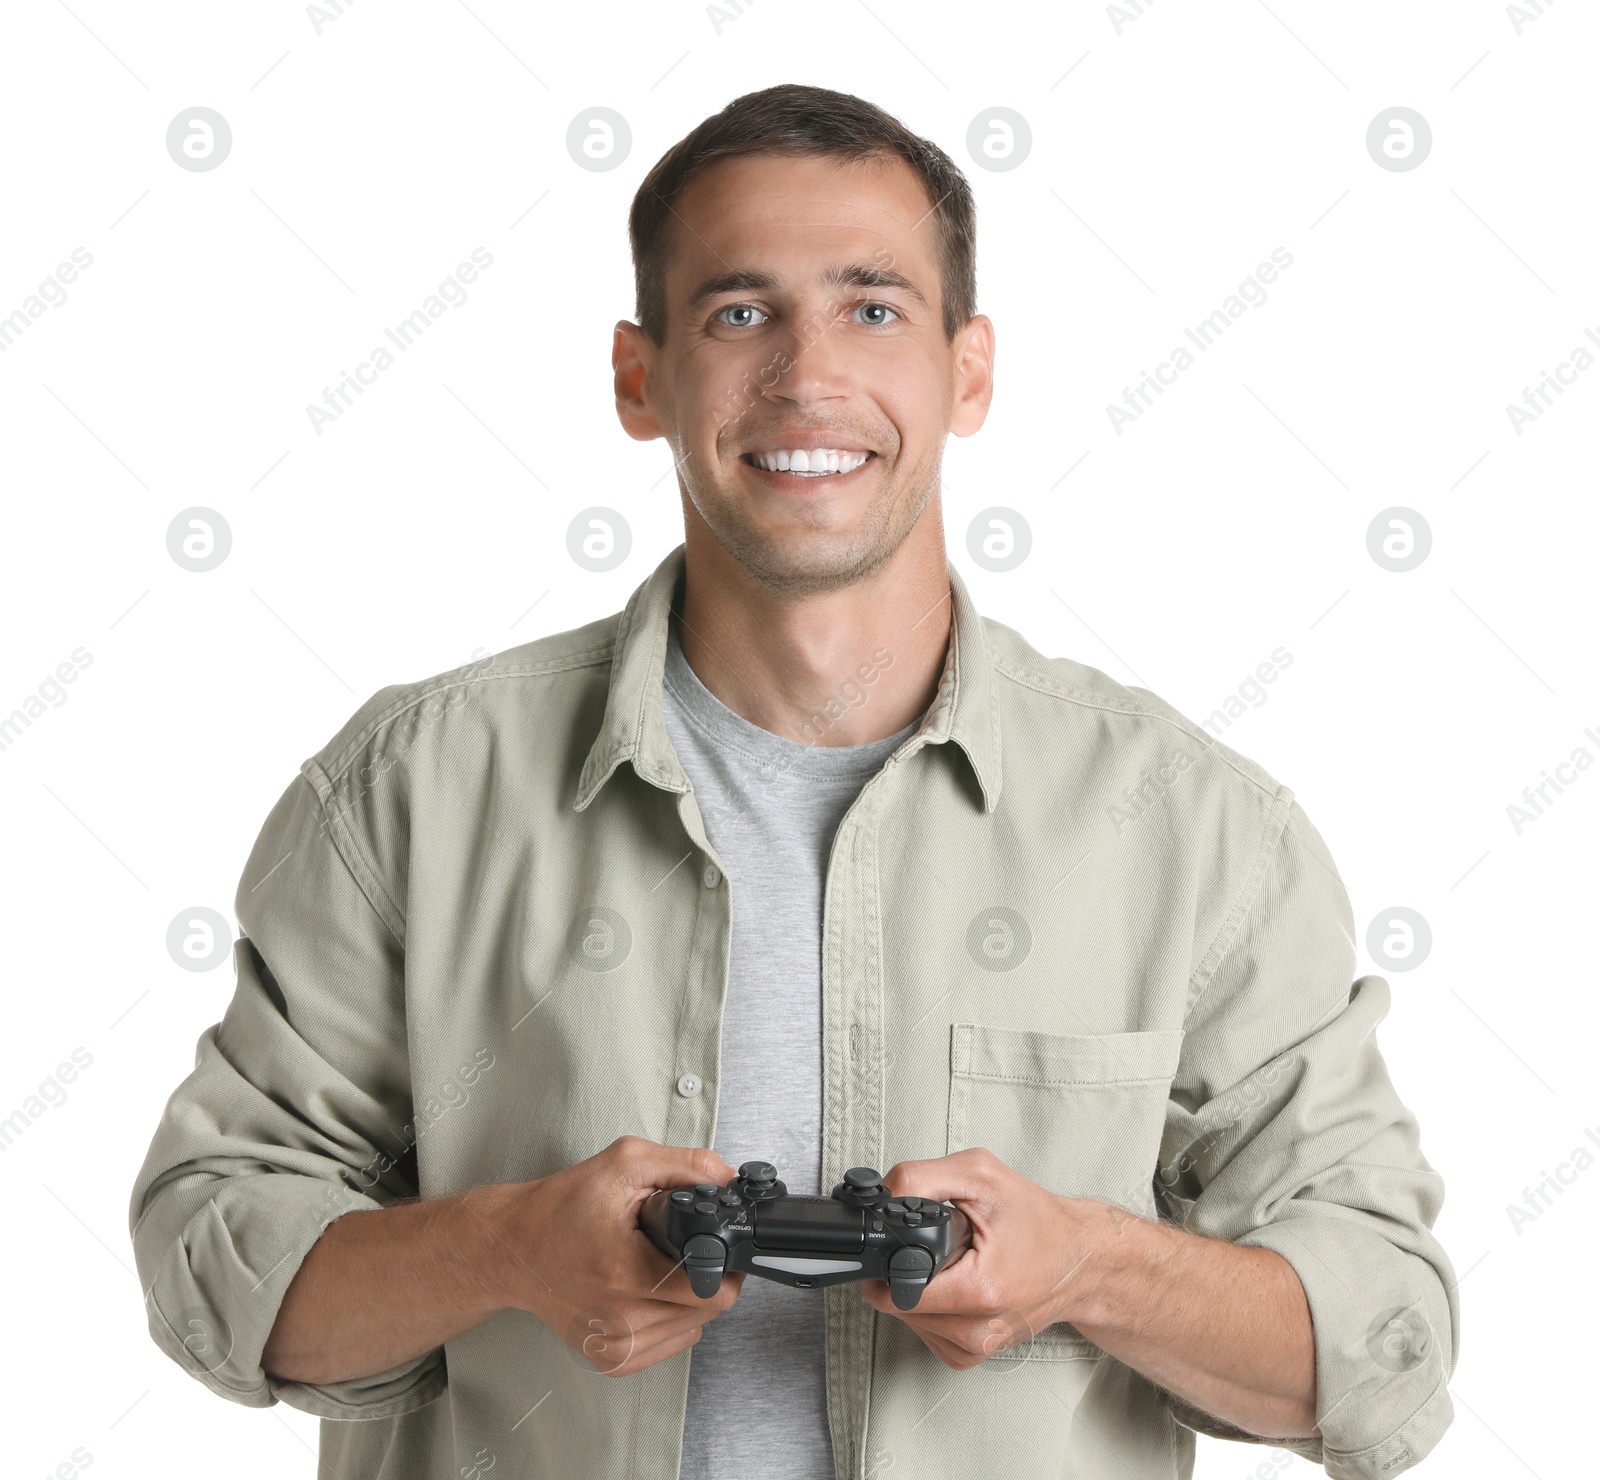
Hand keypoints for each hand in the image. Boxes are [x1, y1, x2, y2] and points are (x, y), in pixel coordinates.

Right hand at [486, 1135, 746, 1375]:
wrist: (512, 1248)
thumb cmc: (561, 1206)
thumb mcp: (626, 1163)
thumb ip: (688, 1166)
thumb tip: (732, 1181)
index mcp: (626, 1274)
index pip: (712, 1289)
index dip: (725, 1260)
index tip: (714, 1240)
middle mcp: (621, 1321)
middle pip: (709, 1309)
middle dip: (709, 1273)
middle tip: (682, 1247)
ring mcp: (615, 1347)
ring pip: (694, 1328)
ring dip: (689, 1297)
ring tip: (657, 1265)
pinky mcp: (611, 1361)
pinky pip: (671, 1343)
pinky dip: (671, 1316)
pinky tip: (647, 1289)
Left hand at [858, 1147, 1106, 1368]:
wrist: (1082, 1258)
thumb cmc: (1039, 1219)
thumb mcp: (979, 1175)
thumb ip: (920, 1180)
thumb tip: (882, 1196)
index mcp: (980, 1290)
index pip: (895, 1292)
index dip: (885, 1262)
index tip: (894, 1243)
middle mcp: (980, 1328)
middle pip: (899, 1306)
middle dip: (903, 1270)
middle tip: (937, 1245)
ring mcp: (979, 1346)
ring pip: (911, 1321)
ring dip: (917, 1289)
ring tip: (951, 1263)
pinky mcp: (977, 1353)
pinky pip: (929, 1334)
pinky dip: (931, 1309)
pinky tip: (953, 1285)